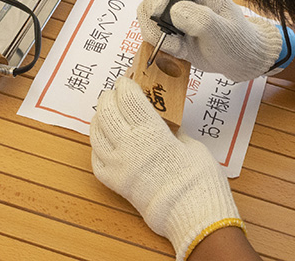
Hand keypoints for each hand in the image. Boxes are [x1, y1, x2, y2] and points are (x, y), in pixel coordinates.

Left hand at [91, 78, 241, 259]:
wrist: (193, 215)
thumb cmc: (199, 179)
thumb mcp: (191, 144)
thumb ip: (173, 130)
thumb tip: (164, 121)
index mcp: (150, 130)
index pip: (126, 96)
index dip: (124, 84)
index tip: (127, 80)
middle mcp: (128, 145)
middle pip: (106, 111)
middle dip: (109, 97)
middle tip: (115, 93)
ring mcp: (118, 165)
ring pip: (95, 134)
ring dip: (99, 119)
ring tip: (106, 113)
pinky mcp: (116, 183)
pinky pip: (96, 160)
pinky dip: (97, 147)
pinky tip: (105, 143)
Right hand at [139, 0, 288, 81]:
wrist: (237, 60)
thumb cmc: (236, 41)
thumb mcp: (225, 32)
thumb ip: (203, 20)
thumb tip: (176, 12)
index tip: (161, 11)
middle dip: (154, 15)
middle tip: (170, 34)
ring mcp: (172, 13)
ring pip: (147, 13)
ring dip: (156, 33)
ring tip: (179, 46)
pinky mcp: (166, 30)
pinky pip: (149, 31)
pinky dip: (157, 44)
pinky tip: (177, 51)